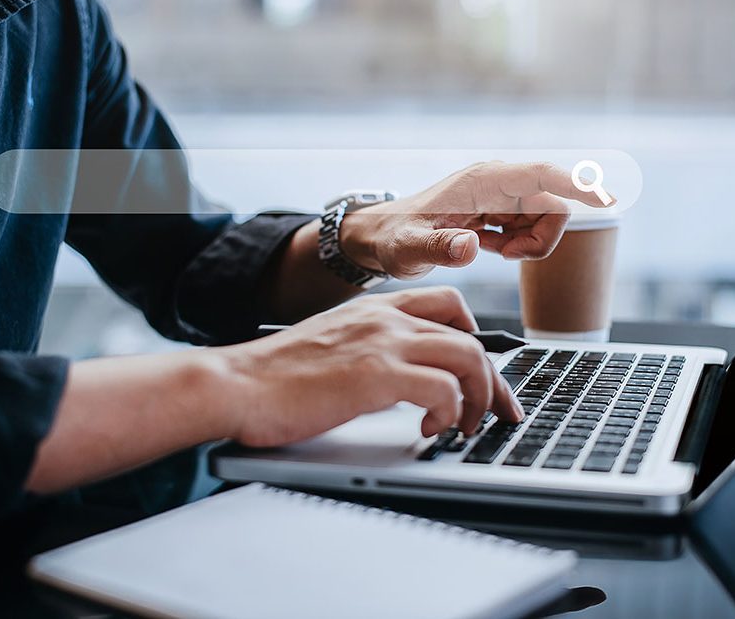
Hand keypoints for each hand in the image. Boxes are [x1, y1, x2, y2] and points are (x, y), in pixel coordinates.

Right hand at [219, 287, 522, 447]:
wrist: (236, 383)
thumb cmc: (275, 375)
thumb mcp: (333, 345)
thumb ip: (370, 349)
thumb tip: (404, 379)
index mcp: (375, 308)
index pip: (448, 304)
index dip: (476, 337)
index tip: (483, 371)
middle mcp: (386, 318)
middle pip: (470, 337)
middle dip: (493, 380)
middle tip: (498, 411)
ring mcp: (383, 342)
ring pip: (469, 358)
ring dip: (480, 397)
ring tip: (467, 425)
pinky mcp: (377, 375)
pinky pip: (445, 389)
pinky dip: (451, 413)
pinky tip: (431, 429)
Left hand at [340, 161, 612, 278]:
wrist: (381, 237)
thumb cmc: (393, 239)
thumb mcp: (409, 249)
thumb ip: (438, 248)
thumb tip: (469, 247)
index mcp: (482, 182)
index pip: (541, 176)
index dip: (578, 186)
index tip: (607, 201)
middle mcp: (497, 182)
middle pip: (552, 204)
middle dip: (541, 238)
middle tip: (506, 257)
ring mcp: (500, 195)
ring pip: (544, 218)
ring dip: (529, 243)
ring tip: (491, 253)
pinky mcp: (499, 210)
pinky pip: (530, 227)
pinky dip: (519, 244)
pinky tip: (488, 248)